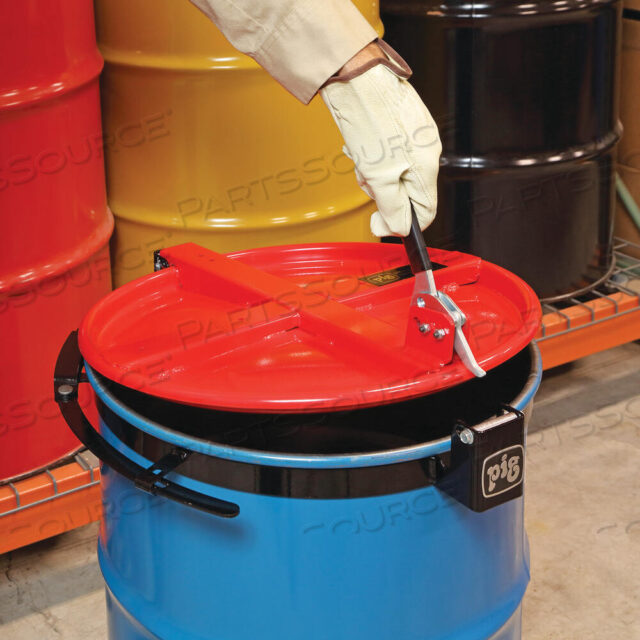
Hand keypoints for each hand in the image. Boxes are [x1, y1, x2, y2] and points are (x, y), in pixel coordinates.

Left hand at [321, 42, 440, 236]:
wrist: (355, 75)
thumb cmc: (369, 117)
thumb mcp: (378, 176)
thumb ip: (391, 208)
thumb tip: (396, 229)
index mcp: (427, 165)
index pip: (424, 212)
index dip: (400, 223)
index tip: (378, 223)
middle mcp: (426, 151)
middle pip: (406, 193)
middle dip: (382, 193)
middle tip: (366, 178)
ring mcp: (414, 136)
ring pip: (393, 174)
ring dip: (373, 174)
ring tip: (361, 157)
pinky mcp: (399, 125)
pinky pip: (387, 155)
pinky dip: (371, 156)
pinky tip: (361, 144)